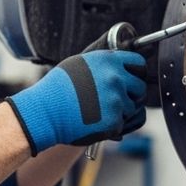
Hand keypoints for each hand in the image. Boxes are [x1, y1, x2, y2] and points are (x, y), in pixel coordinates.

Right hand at [5, 50, 146, 154]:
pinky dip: (113, 124)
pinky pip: (123, 123)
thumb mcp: (80, 63)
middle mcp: (116, 78)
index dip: (136, 73)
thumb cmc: (57, 89)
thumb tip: (122, 61)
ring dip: (122, 111)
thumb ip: (105, 62)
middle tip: (115, 99)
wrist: (45, 113)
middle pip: (140, 87)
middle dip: (131, 94)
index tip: (132, 79)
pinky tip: (96, 120)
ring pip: (133, 107)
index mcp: (109, 61)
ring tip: (99, 110)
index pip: (139, 64)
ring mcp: (116, 100)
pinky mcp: (114, 121)